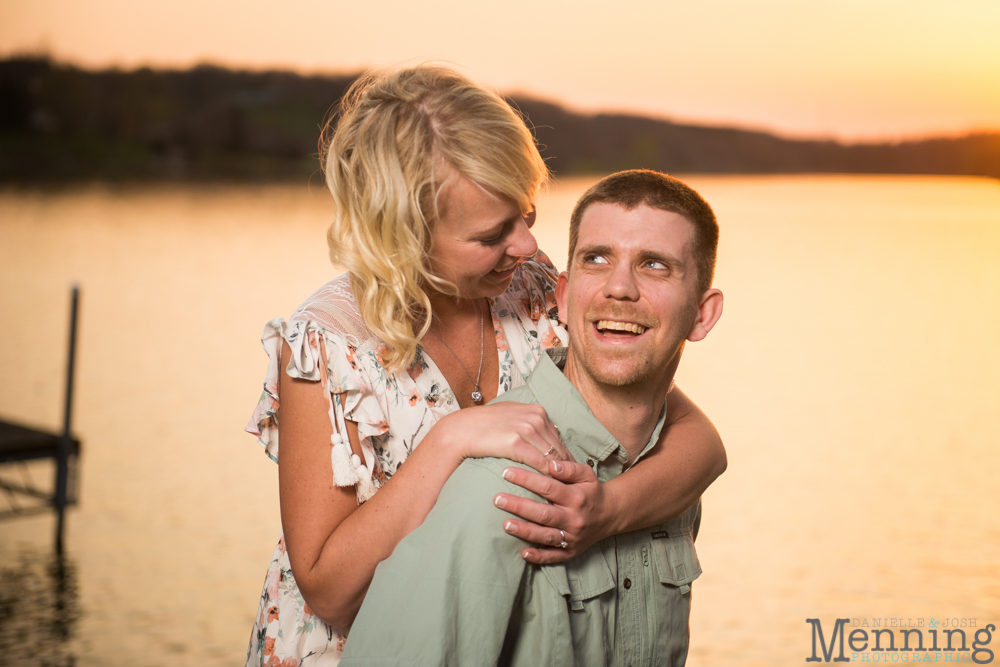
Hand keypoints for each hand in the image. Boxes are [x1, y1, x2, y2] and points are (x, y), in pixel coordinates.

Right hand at [431, 402, 570, 474]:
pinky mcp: (516, 442)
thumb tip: (548, 431)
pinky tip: (546, 488)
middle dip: (565, 470)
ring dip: (558, 476)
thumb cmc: (484, 427)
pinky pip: (538, 463)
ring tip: (562, 492)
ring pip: (552, 457)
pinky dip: (545, 476)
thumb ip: (530, 422)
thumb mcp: (512, 417)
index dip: (564, 458)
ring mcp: (527, 428)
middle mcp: (536, 417)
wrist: (461, 431)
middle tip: (570, 488)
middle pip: (559, 449)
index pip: (558, 439)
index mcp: (537, 411)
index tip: (568, 475)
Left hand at [492, 459, 610, 563]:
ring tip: (505, 525)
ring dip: (525, 531)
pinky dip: (539, 556)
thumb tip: (550, 464)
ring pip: (546, 535)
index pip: (547, 487)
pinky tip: (523, 553)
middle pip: (543, 513)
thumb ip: (568, 468)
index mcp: (576, 497)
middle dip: (519, 506)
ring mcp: (572, 537)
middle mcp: (573, 518)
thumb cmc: (591, 491)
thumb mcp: (586, 474)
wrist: (610, 515)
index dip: (526, 479)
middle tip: (497, 499)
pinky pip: (554, 556)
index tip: (506, 472)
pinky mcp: (571, 551)